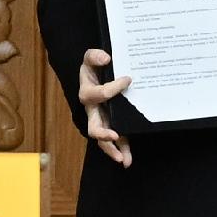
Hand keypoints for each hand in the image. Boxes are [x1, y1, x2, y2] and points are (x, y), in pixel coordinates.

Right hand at [74, 47, 134, 167]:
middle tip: (115, 134)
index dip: (113, 88)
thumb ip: (94, 56)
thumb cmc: (94, 68)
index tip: (128, 80)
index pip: (99, 94)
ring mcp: (101, 120)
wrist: (95, 75)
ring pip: (103, 139)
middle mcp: (92, 110)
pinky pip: (115, 141)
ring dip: (112, 149)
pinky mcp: (111, 125)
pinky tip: (128, 161)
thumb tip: (105, 59)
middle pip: (93, 126)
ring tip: (122, 158)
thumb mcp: (90, 58)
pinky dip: (121, 151)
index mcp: (87, 93)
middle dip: (103, 133)